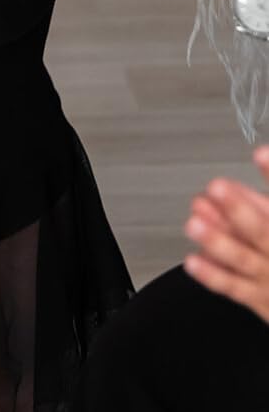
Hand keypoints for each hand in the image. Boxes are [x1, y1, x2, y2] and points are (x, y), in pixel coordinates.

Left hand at [185, 146, 268, 323]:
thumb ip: (259, 200)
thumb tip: (242, 172)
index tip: (260, 154)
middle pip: (264, 231)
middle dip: (240, 209)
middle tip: (218, 188)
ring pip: (245, 259)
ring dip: (219, 241)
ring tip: (195, 223)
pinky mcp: (261, 300)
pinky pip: (235, 288)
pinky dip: (213, 275)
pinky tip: (193, 260)